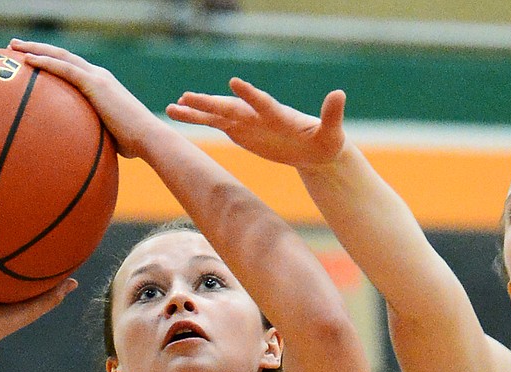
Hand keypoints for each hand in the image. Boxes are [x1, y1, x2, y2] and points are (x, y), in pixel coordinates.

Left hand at [8, 39, 166, 157]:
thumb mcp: (108, 136)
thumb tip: (82, 151)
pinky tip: (27, 60)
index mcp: (101, 86)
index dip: (50, 61)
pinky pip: (64, 68)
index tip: (30, 61)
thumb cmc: (133, 144)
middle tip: (14, 46)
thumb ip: (94, 135)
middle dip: (37, 48)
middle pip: (62, 56)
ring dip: (35, 49)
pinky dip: (45, 62)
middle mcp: (99, 76)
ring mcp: (97, 77)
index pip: (71, 68)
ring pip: (60, 56)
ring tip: (13, 46)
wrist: (149, 139)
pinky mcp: (95, 84)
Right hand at [169, 78, 346, 167]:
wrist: (317, 150)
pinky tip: (179, 115)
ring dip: (196, 112)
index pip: (263, 103)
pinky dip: (199, 121)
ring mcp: (248, 123)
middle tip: (187, 97)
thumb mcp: (333, 134)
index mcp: (280, 115)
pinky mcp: (242, 132)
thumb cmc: (327, 142)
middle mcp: (260, 115)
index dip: (250, 94)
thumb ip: (332, 115)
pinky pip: (216, 125)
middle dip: (210, 104)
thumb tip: (339, 94)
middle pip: (232, 108)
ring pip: (218, 116)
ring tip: (171, 108)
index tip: (234, 83)